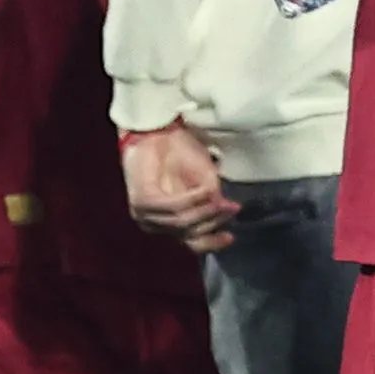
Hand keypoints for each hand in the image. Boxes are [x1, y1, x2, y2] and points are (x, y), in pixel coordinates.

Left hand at [117, 120, 233, 245]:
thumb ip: (212, 200)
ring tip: (220, 201)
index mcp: (169, 222)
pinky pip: (173, 207)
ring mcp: (145, 215)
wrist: (158, 130)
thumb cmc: (181, 153)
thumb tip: (225, 212)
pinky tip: (206, 191)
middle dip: (214, 221)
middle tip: (232, 209)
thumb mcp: (204, 180)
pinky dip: (192, 199)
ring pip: (181, 223)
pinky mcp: (142, 202)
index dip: (212, 243)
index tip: (231, 236)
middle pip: (189, 234)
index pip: (191, 243)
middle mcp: (155, 223)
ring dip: (204, 212)